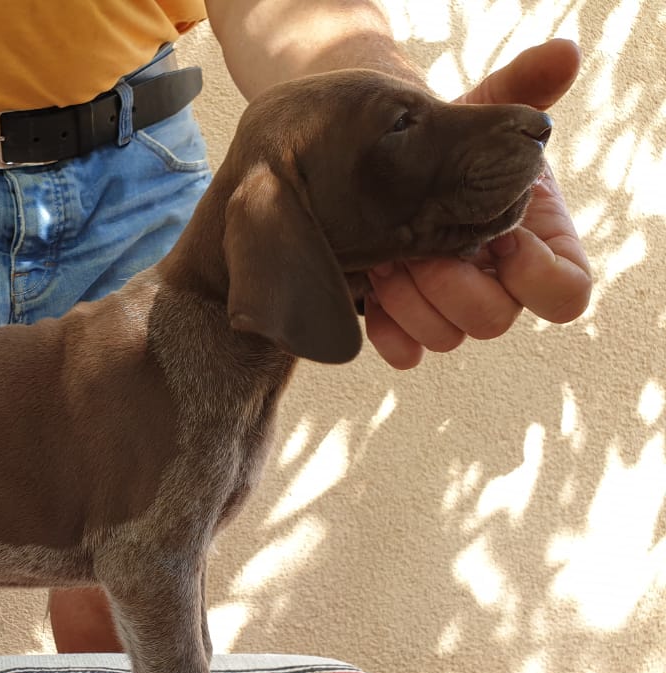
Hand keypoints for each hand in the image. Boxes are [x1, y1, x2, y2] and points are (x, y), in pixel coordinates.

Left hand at [364, 38, 592, 368]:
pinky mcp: (406, 324)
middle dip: (452, 285)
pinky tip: (368, 293)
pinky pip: (405, 352)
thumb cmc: (444, 148)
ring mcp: (451, 310)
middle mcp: (498, 287)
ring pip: (446, 338)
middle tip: (418, 246)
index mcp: (535, 246)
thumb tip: (560, 57)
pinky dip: (387, 330)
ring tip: (385, 257)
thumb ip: (518, 92)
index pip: (566, 294)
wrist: (382, 169)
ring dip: (411, 301)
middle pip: (494, 321)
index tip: (501, 235)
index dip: (536, 275)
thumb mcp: (478, 118)